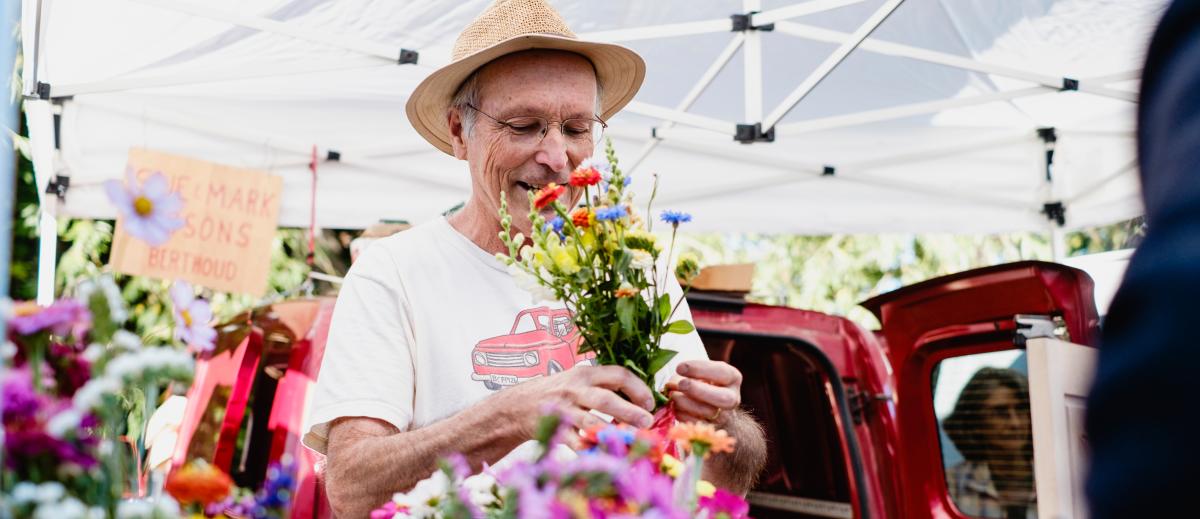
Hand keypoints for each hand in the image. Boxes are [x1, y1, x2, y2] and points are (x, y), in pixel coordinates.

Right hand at [494, 365, 655, 446]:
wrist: (519, 405)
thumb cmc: (557, 393)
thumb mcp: (579, 380)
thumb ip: (604, 386)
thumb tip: (640, 400)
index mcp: (586, 374)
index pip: (618, 375)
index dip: (638, 388)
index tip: (650, 402)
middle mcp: (575, 389)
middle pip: (606, 399)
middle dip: (629, 411)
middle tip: (647, 422)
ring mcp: (564, 409)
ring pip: (591, 421)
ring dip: (612, 432)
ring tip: (630, 441)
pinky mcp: (554, 428)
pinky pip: (574, 441)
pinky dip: (589, 449)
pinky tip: (602, 455)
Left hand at [665, 360, 742, 425]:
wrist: (707, 405)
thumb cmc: (700, 381)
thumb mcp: (699, 372)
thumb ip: (689, 373)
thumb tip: (675, 384)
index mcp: (732, 378)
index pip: (721, 372)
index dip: (699, 369)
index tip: (680, 368)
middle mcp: (732, 398)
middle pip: (723, 398)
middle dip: (699, 390)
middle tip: (681, 384)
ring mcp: (724, 416)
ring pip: (708, 412)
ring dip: (686, 403)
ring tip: (673, 395)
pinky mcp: (712, 429)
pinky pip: (698, 424)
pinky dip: (683, 415)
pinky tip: (674, 407)